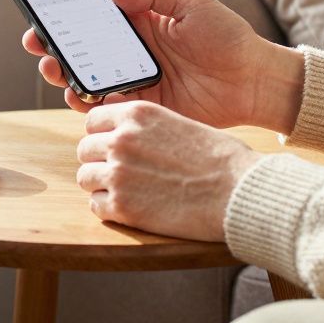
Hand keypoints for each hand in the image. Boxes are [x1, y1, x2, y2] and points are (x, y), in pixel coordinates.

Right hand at [22, 0, 303, 131]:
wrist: (255, 80)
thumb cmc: (228, 37)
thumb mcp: (191, 3)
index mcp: (140, 24)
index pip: (94, 20)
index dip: (66, 20)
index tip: (42, 19)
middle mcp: (132, 53)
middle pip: (83, 51)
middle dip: (55, 49)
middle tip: (39, 47)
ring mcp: (136, 82)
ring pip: (88, 80)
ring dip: (66, 76)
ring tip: (55, 71)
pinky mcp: (144, 108)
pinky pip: (108, 107)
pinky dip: (89, 103)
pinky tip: (80, 96)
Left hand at [76, 101, 262, 240]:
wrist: (238, 191)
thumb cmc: (220, 158)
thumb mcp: (179, 123)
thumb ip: (145, 128)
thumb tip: (123, 137)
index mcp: (136, 114)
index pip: (93, 120)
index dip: (102, 135)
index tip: (113, 147)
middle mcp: (120, 140)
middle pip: (85, 149)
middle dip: (99, 161)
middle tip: (121, 173)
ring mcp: (117, 173)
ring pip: (85, 177)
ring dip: (101, 185)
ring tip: (126, 191)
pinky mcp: (122, 206)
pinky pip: (95, 205)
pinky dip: (109, 208)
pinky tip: (132, 207)